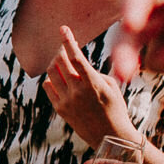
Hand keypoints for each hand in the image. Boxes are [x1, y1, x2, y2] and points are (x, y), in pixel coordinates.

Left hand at [41, 25, 136, 149]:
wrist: (109, 135)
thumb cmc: (115, 108)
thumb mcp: (112, 86)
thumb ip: (94, 72)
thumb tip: (78, 64)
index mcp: (93, 83)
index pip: (76, 56)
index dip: (68, 40)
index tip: (63, 28)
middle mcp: (77, 91)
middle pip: (60, 62)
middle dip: (61, 50)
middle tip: (65, 47)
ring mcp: (66, 100)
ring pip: (51, 73)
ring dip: (55, 63)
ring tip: (62, 61)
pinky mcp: (59, 109)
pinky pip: (47, 87)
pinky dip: (50, 79)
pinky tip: (58, 77)